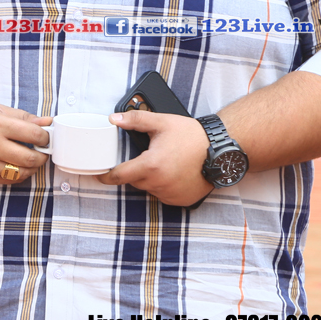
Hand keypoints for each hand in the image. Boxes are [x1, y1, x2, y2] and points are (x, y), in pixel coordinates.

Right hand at [0, 101, 50, 184]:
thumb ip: (24, 117)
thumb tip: (47, 122)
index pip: (33, 134)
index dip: (45, 137)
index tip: (46, 136)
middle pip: (30, 158)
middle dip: (43, 155)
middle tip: (43, 151)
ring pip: (21, 172)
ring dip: (32, 167)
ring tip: (32, 158)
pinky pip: (9, 180)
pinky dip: (19, 174)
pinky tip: (18, 165)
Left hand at [96, 111, 213, 205]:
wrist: (221, 150)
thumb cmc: (192, 136)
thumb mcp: (161, 122)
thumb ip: (135, 120)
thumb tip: (114, 118)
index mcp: (150, 166)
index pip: (119, 176)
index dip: (106, 176)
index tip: (99, 175)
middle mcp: (159, 184)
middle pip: (135, 181)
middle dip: (137, 170)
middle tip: (151, 155)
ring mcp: (170, 194)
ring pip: (149, 188)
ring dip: (151, 178)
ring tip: (167, 162)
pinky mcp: (181, 200)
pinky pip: (164, 195)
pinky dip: (164, 186)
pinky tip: (175, 173)